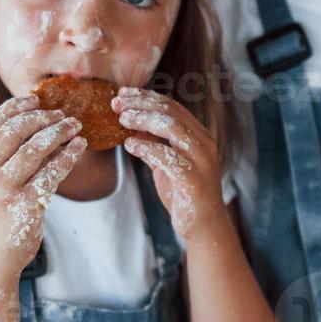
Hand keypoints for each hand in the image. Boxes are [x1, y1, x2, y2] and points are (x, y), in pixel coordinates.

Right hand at [0, 95, 86, 270]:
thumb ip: (7, 162)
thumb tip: (41, 131)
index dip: (15, 108)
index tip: (35, 99)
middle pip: (15, 131)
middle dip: (41, 117)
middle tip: (63, 114)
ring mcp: (4, 190)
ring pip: (34, 148)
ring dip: (59, 133)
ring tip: (76, 126)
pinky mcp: (25, 205)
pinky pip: (52, 172)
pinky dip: (68, 156)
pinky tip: (79, 148)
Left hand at [112, 88, 227, 238]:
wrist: (204, 226)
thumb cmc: (184, 193)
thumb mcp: (165, 165)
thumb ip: (153, 146)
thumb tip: (131, 129)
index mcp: (199, 136)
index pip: (173, 106)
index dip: (146, 97)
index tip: (122, 95)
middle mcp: (204, 144)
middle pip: (172, 112)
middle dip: (141, 104)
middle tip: (116, 104)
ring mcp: (201, 161)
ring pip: (173, 128)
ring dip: (144, 120)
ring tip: (122, 120)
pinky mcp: (194, 180)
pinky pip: (168, 158)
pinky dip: (147, 148)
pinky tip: (130, 145)